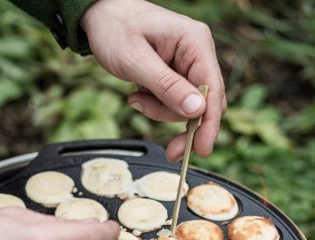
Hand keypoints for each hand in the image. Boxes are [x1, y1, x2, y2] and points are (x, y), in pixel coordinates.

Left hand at [81, 0, 225, 161]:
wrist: (101, 16)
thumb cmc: (115, 30)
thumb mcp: (136, 62)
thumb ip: (166, 87)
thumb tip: (197, 110)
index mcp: (194, 42)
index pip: (213, 89)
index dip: (210, 123)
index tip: (202, 149)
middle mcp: (198, 52)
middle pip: (205, 102)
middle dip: (182, 123)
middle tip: (170, 150)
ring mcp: (188, 63)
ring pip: (187, 106)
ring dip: (161, 111)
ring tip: (136, 99)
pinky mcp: (176, 73)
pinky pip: (174, 101)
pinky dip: (156, 105)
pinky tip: (137, 96)